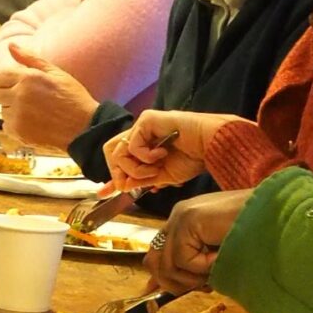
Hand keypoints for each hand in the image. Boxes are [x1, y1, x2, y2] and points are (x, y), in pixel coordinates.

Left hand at [0, 43, 98, 149]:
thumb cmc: (73, 98)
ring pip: (3, 111)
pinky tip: (34, 123)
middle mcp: (19, 96)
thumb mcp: (55, 73)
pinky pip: (7, 126)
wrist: (85, 128)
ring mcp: (18, 116)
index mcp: (27, 78)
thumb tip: (10, 45)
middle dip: (7, 95)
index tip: (10, 84)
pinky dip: (16, 125)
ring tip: (34, 112)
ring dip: (13, 111)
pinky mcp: (19, 133)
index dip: (1, 80)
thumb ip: (30, 59)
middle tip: (26, 99)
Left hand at [103, 110, 233, 191]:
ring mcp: (142, 126)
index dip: (111, 176)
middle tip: (139, 180)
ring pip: (120, 152)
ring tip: (156, 169)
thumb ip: (141, 180)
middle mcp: (141, 134)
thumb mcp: (163, 176)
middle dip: (121, 173)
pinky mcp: (146, 120)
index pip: (118, 159)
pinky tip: (162, 154)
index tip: (104, 193)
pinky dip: (145, 156)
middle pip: (112, 154)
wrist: (209, 146)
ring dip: (137, 168)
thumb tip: (122, 186)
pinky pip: (132, 144)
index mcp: (145, 147)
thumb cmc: (193, 158)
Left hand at [144, 189, 252, 292]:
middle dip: (176, 282)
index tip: (163, 295)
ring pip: (168, 265)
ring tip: (217, 268)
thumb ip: (193, 267)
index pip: (157, 253)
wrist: (276, 215)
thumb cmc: (255, 238)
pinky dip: (203, 267)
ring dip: (194, 276)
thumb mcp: (216, 258)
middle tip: (204, 285)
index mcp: (184, 221)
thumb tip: (157, 288)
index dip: (162, 277)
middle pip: (154, 261)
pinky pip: (183, 259)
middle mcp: (178, 216)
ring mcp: (181, 216)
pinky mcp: (188, 219)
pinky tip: (220, 256)